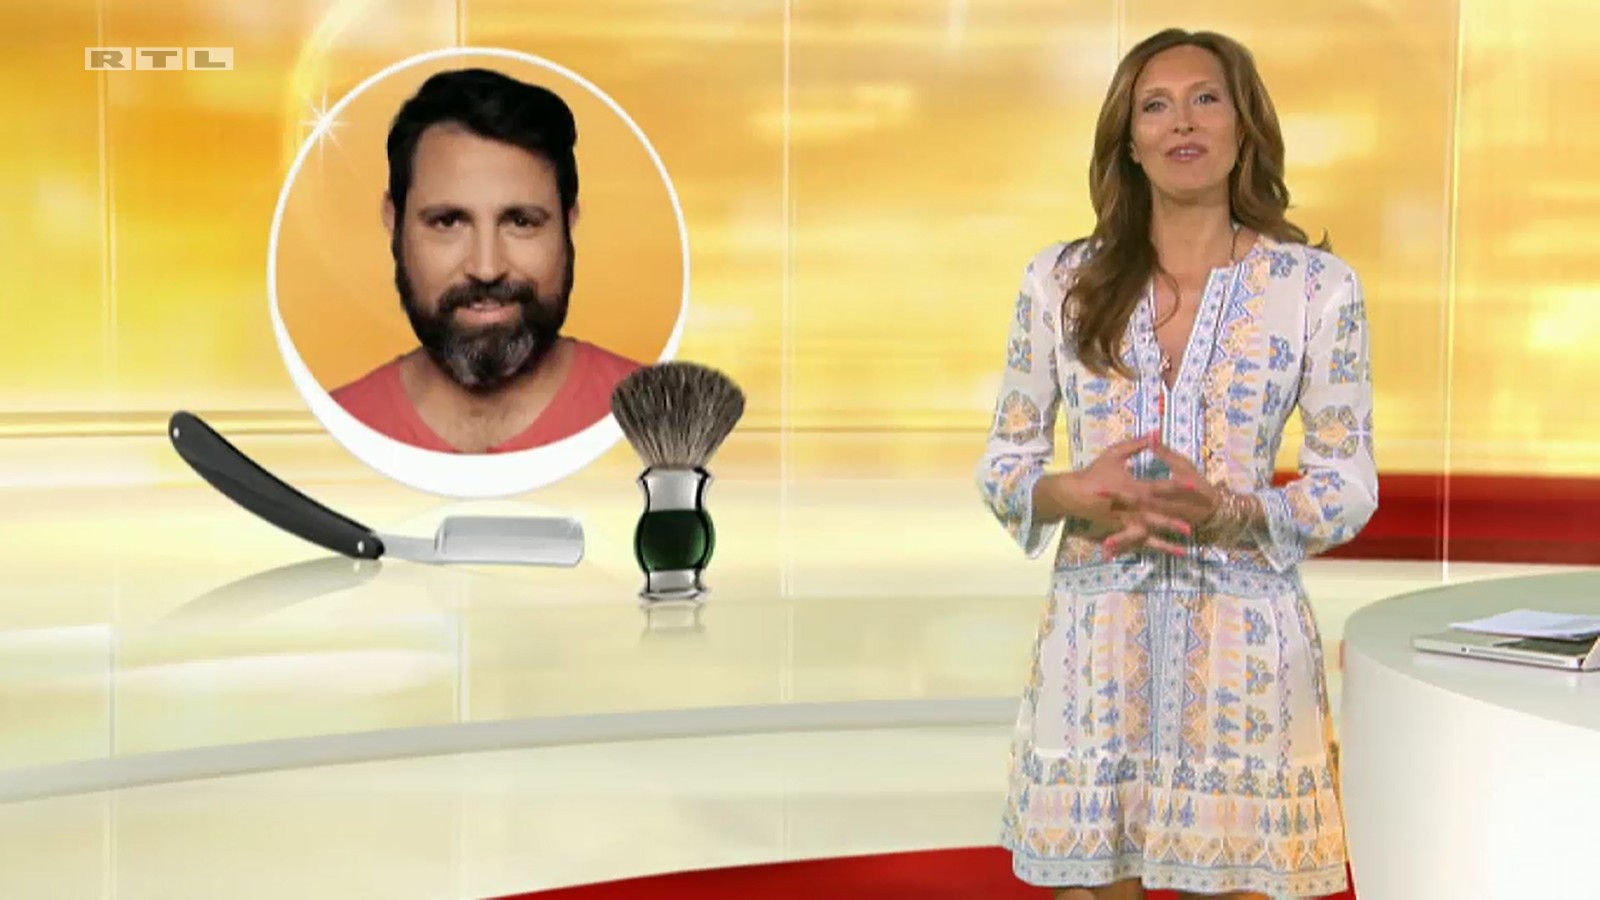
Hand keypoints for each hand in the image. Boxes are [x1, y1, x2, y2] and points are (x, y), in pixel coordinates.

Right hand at [1053, 431, 1196, 556]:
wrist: (1074, 493)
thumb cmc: (1095, 472)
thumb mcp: (1114, 453)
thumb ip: (1136, 444)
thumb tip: (1155, 432)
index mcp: (1133, 488)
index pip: (1159, 487)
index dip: (1177, 486)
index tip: (1195, 486)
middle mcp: (1132, 508)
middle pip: (1157, 516)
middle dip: (1175, 521)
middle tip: (1192, 527)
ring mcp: (1127, 521)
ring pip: (1149, 533)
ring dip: (1166, 540)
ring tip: (1184, 546)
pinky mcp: (1122, 530)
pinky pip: (1140, 541)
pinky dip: (1154, 547)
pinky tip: (1168, 554)